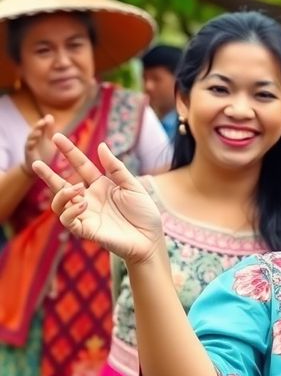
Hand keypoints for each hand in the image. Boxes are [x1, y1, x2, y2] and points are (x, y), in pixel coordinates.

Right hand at [23, 115, 58, 171]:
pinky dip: (30, 144)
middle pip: (35, 131)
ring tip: (38, 132)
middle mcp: (34, 138)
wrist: (38, 167)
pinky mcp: (28, 153)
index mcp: (41, 135)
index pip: (42, 126)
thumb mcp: (49, 140)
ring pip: (30, 139)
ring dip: (34, 134)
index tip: (49, 118)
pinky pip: (28, 148)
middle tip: (43, 122)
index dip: (45, 122)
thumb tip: (49, 115)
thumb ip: (49, 129)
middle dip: (38, 126)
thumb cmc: (44, 151)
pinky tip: (33, 142)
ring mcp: (30, 145)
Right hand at [33, 133, 163, 263]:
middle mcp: (89, 198)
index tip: (57, 137)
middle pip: (61, 185)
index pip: (81, 165)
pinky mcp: (85, 230)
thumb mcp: (132, 186)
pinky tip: (82, 204)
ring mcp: (85, 214)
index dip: (69, 151)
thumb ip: (116, 168)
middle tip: (36, 163)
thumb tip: (101, 145)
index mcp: (101, 185)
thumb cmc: (144, 213)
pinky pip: (67, 220)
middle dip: (47, 174)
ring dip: (62, 194)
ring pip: (58, 204)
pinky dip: (70, 210)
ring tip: (78, 189)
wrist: (150, 239)